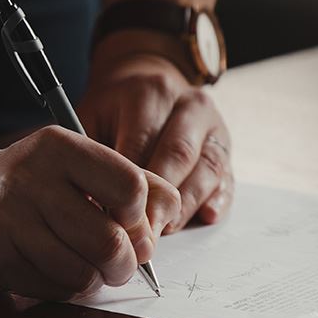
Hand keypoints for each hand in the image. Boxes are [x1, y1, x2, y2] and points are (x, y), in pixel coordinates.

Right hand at [0, 127, 180, 299]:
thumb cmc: (32, 183)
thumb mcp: (78, 164)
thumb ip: (132, 181)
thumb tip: (166, 220)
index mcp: (59, 147)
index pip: (130, 187)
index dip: (141, 216)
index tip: (129, 222)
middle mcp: (31, 180)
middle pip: (111, 242)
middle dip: (126, 263)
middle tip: (120, 262)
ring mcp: (9, 222)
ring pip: (84, 274)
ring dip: (95, 280)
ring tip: (86, 266)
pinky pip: (55, 291)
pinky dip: (66, 289)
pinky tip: (54, 269)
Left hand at [77, 42, 232, 232]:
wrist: (145, 84)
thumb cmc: (113, 111)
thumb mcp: (91, 118)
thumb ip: (90, 154)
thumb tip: (89, 202)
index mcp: (151, 92)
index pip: (142, 143)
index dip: (129, 184)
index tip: (114, 216)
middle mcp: (189, 105)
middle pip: (179, 155)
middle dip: (160, 199)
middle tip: (142, 232)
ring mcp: (213, 126)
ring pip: (207, 168)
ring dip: (187, 205)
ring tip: (165, 230)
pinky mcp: (226, 148)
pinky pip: (227, 177)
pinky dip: (218, 199)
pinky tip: (205, 216)